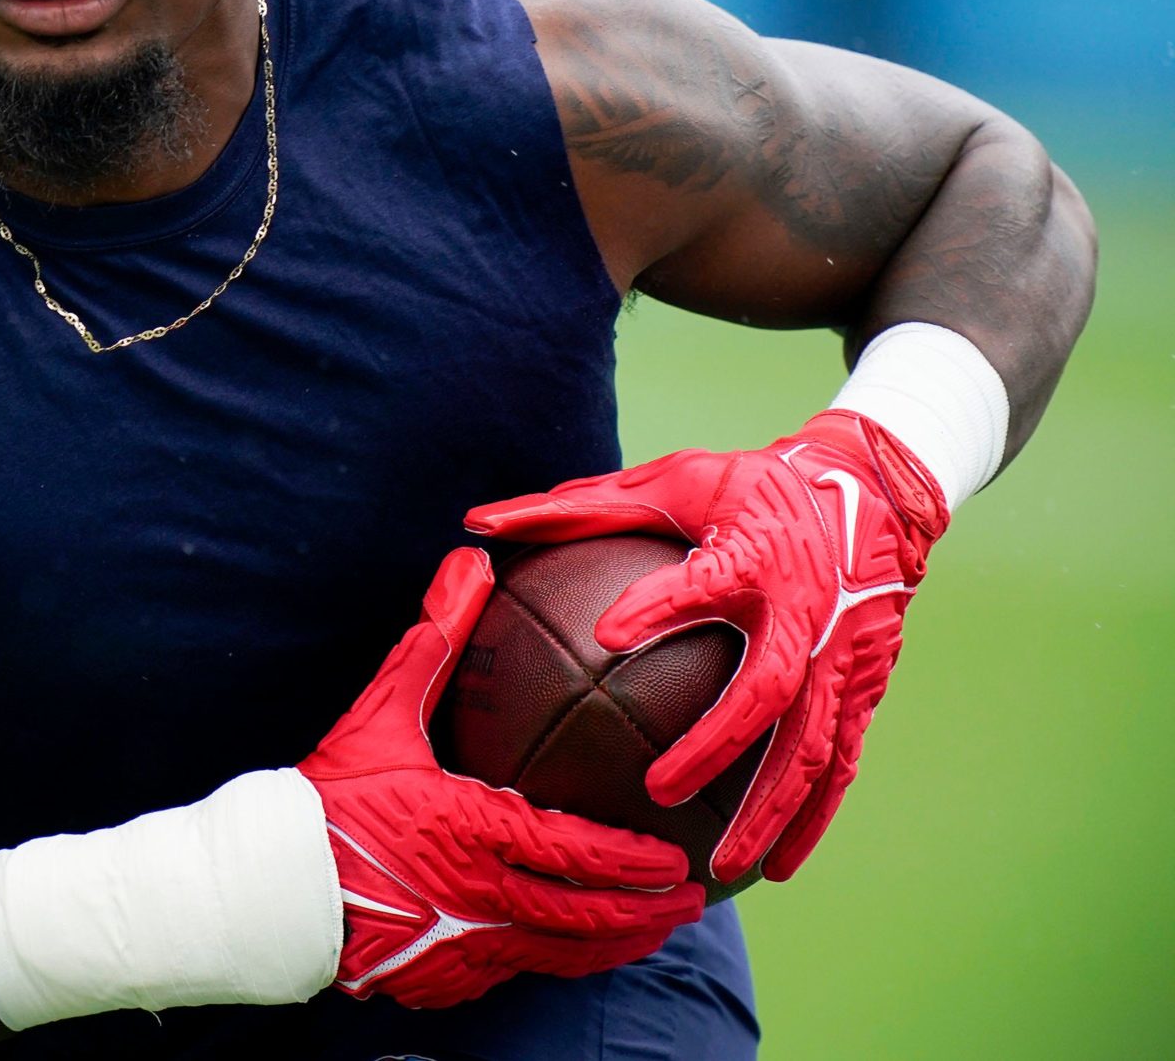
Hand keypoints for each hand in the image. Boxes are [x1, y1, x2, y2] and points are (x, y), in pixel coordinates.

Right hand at [299, 548, 703, 1009]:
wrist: (266, 884)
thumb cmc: (327, 797)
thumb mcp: (381, 712)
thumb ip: (435, 640)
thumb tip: (471, 563)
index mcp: (469, 831)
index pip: (573, 855)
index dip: (632, 862)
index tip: (676, 858)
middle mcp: (475, 898)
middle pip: (584, 918)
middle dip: (647, 912)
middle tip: (691, 900)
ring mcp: (460, 948)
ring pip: (558, 956)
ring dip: (613, 945)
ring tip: (651, 933)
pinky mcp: (439, 980)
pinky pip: (512, 975)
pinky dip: (553, 965)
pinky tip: (568, 952)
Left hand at [465, 410, 949, 882]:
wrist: (871, 491)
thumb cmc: (749, 487)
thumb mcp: (671, 480)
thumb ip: (579, 506)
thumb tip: (476, 520)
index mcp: (753, 554)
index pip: (704, 582)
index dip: (661, 606)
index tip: (606, 633)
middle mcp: (805, 611)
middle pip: (765, 691)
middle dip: (715, 746)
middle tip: (655, 792)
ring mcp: (843, 657)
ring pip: (811, 748)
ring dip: (770, 811)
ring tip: (720, 867)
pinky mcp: (863, 686)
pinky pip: (840, 762)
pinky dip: (812, 817)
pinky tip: (778, 867)